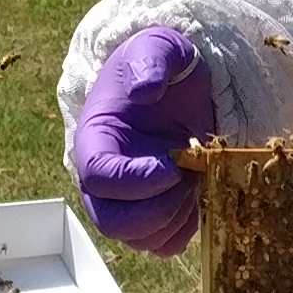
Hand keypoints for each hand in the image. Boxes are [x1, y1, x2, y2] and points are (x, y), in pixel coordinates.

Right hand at [69, 26, 219, 252]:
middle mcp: (103, 179)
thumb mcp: (155, 48)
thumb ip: (150, 61)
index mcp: (94, 139)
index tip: (174, 164)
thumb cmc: (159, 65)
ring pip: (140, 239)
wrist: (175, 83)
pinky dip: (185, 229)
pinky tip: (198, 195)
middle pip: (113, 222)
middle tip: (189, 177)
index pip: (99, 177)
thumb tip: (146, 89)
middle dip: (158, 209)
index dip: (134, 181)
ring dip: (175, 218)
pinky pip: (163, 243)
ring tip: (196, 179)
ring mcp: (127, 201)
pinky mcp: (153, 211)